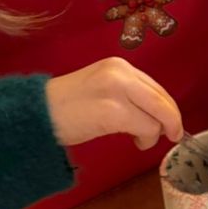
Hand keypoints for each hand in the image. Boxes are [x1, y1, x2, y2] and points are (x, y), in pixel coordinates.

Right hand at [46, 58, 182, 150]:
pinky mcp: (113, 112)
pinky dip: (147, 137)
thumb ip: (127, 94)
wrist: (34, 115)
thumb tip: (155, 113)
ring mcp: (117, 91)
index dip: (167, 106)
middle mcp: (121, 73)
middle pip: (162, 98)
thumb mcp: (101, 89)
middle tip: (173, 135)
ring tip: (142, 140)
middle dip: (172, 119)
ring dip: (156, 132)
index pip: (155, 86)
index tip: (170, 121)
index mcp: (119, 66)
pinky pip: (145, 126)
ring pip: (158, 114)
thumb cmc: (65, 107)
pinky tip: (137, 142)